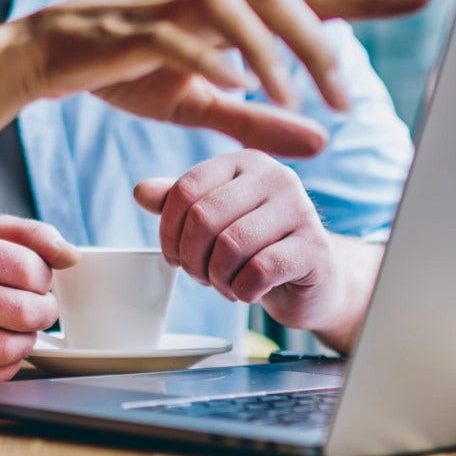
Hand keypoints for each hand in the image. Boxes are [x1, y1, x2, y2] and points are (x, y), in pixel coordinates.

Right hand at [0, 0, 432, 156]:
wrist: (45, 58)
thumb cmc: (125, 73)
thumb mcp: (200, 105)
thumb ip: (259, 120)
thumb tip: (324, 142)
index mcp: (231, 18)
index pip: (310, 1)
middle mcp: (208, 3)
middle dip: (320, 44)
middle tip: (344, 100)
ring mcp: (169, 11)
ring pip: (233, 6)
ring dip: (270, 49)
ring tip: (291, 96)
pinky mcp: (130, 31)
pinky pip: (177, 36)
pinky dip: (209, 56)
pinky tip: (233, 84)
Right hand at [0, 216, 76, 384]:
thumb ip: (32, 236)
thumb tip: (70, 256)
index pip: (26, 268)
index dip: (44, 279)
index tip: (35, 281)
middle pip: (22, 312)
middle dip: (43, 313)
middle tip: (37, 309)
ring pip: (8, 349)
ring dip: (26, 341)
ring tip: (17, 329)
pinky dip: (5, 365)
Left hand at [133, 151, 345, 334]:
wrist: (313, 280)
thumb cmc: (257, 247)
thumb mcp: (216, 220)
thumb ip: (180, 204)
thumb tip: (140, 191)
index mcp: (245, 162)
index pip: (186, 189)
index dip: (169, 230)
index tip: (173, 256)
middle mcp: (276, 177)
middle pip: (204, 217)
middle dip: (192, 257)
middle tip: (199, 276)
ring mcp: (301, 210)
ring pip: (230, 245)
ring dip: (216, 277)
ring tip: (224, 285)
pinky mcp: (315, 248)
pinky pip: (259, 270)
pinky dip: (242, 290)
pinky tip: (247, 292)